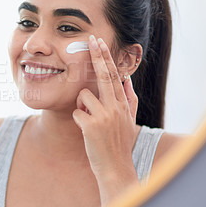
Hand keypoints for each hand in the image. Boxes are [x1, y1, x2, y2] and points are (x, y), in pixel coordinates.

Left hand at [72, 35, 138, 204]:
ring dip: (81, 106)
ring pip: (83, 96)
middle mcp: (116, 107)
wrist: (115, 167)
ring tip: (89, 120)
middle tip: (91, 39)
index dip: (105, 57)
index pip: (114, 75)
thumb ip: (129, 98)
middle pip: (104, 75)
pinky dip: (77, 119)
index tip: (99, 42)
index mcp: (123, 104)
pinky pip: (76, 113)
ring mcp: (104, 116)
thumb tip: (126, 79)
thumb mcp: (129, 120)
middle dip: (97, 56)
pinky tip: (85, 130)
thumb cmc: (119, 142)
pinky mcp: (92, 126)